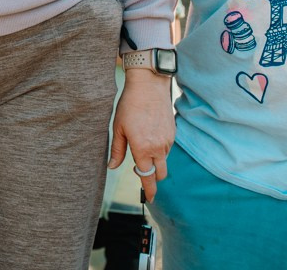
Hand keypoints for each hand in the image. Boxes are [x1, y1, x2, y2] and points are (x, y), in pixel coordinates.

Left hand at [109, 69, 174, 198]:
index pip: (147, 177)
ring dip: (155, 159)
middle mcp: (159, 148)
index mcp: (143, 149)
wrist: (149, 87)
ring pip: (163, 160)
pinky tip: (150, 133)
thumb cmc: (129, 106)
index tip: (150, 199)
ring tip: (142, 140)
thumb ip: (117, 150)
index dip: (149, 190)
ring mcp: (168, 141)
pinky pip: (167, 148)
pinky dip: (159, 148)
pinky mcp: (173, 134)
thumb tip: (112, 167)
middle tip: (140, 168)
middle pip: (159, 173)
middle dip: (152, 176)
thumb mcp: (118, 128)